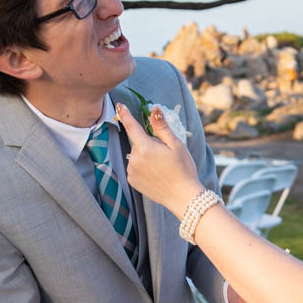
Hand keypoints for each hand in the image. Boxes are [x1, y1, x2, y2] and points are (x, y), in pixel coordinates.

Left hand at [117, 102, 203, 217]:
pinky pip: (135, 167)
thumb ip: (161, 127)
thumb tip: (154, 109)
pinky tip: (156, 173)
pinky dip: (143, 167)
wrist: (183, 197)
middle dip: (149, 143)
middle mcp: (134, 159)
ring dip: (145, 156)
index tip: (119, 106)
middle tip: (165, 154)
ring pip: (136, 156)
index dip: (125, 115)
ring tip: (162, 166)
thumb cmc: (183, 169)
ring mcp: (132, 171)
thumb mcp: (175, 144)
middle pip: (138, 143)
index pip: (131, 126)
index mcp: (145, 147)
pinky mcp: (132, 181)